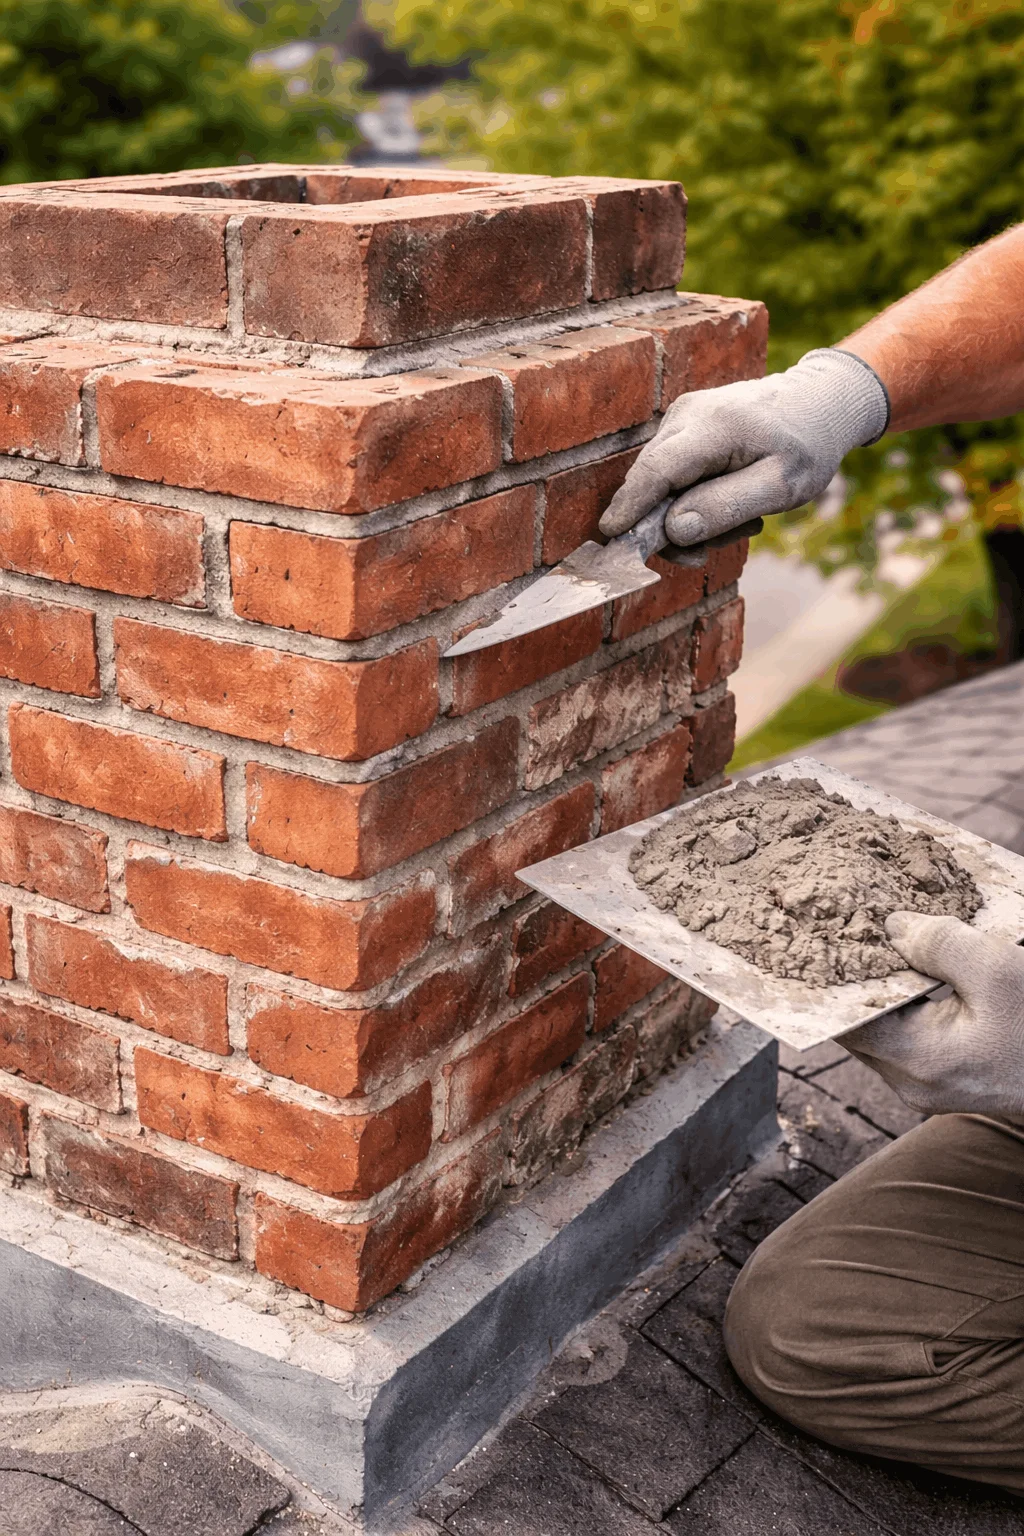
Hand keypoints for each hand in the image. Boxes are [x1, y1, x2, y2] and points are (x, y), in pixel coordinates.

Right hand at [598, 348, 889, 545]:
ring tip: (739, 523)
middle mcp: (689, 414)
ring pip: (660, 480)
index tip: (610, 538)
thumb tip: (673, 530)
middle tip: (702, 557)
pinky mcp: (683, 425)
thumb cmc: (808, 445)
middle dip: (667, 526)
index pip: (657, 470)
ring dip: (687, 515)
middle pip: (652, 479)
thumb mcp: (782, 486)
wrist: (821, 402)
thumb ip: (727, 506)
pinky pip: (671, 472)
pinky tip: (728, 502)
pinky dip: (691, 498)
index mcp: (715, 425)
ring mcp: (682, 416)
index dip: (631, 506)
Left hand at [841, 913, 1023, 1123]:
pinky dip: (907, 999)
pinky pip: (908, 1033)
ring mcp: (927, 1084)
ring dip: (886, 984)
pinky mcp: (944, 1075)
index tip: (827, 933)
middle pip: (860, 1021)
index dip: (832, 974)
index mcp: (918, 1062)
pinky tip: (916, 965)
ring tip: (885, 940)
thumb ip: (939, 943)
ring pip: (883, 1026)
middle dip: (859, 973)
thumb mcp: (999, 971)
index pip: (844, 1019)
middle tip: (853, 926)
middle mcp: (912, 1083)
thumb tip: (892, 926)